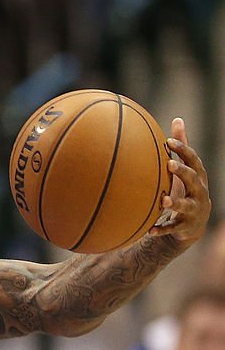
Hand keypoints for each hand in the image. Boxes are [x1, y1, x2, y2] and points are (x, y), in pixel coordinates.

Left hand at [148, 117, 210, 245]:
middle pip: (194, 179)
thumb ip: (181, 148)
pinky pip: (172, 228)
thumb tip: (177, 119)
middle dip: (183, 172)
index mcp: (198, 177)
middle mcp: (199, 192)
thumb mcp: (184, 170)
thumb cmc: (186, 189)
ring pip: (186, 206)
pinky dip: (161, 229)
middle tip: (169, 165)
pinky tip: (149, 230)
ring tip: (164, 200)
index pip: (194, 160)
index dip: (183, 150)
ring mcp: (193, 210)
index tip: (168, 141)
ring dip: (175, 202)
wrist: (192, 224)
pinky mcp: (184, 227)